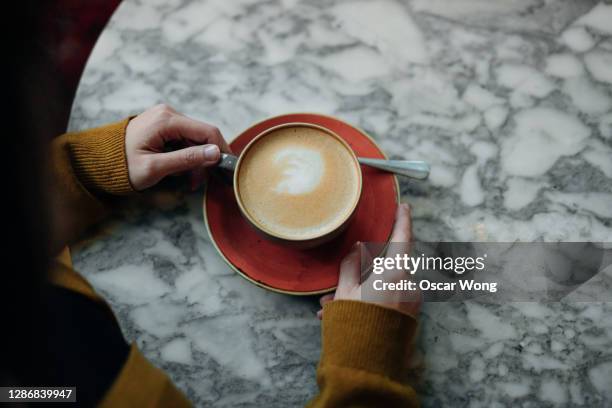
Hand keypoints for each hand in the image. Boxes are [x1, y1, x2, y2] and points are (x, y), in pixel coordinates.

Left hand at [125, 104, 230, 190]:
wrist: (98, 161)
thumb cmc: (122, 166)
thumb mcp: (156, 167)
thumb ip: (187, 159)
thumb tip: (215, 153)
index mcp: (166, 120)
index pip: (207, 131)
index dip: (221, 149)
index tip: (227, 168)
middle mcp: (168, 113)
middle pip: (202, 136)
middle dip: (204, 160)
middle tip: (198, 183)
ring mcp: (166, 118)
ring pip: (195, 140)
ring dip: (195, 161)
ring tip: (188, 181)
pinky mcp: (164, 126)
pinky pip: (184, 140)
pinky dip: (186, 156)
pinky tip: (179, 171)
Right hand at [317, 203, 420, 318]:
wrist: (369, 362)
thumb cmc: (356, 322)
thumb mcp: (345, 290)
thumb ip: (351, 265)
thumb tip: (357, 249)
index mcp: (396, 271)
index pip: (402, 237)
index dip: (403, 219)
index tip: (404, 206)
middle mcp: (409, 284)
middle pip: (388, 265)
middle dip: (364, 270)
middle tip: (342, 280)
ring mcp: (412, 301)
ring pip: (385, 284)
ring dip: (363, 289)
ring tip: (333, 305)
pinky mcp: (410, 316)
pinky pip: (389, 299)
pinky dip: (371, 300)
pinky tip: (349, 312)